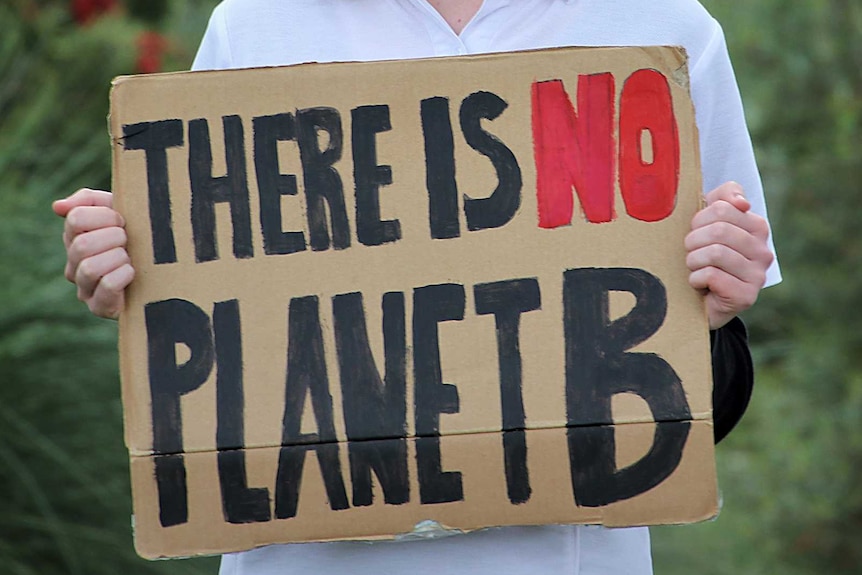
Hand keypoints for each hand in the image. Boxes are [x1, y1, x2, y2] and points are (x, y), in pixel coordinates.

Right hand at [52, 188, 133, 318]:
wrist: (168, 270)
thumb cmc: (142, 236)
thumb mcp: (121, 210)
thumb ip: (90, 201)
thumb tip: (58, 207)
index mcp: (75, 238)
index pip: (76, 219)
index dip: (106, 216)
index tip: (123, 221)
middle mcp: (74, 264)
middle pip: (82, 244)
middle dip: (115, 238)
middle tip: (129, 241)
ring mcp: (84, 288)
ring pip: (90, 268)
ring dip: (118, 258)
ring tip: (130, 258)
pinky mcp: (99, 307)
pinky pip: (106, 287)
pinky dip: (123, 275)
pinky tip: (132, 272)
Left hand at [685, 182, 773, 329]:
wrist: (698, 301)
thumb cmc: (702, 256)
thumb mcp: (708, 221)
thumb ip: (722, 198)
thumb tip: (742, 202)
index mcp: (757, 228)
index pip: (722, 208)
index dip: (699, 220)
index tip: (696, 232)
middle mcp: (763, 251)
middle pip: (718, 230)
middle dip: (693, 241)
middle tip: (691, 253)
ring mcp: (757, 276)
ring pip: (715, 253)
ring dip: (693, 261)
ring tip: (695, 268)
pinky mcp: (746, 296)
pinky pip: (711, 275)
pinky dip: (695, 279)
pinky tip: (699, 284)